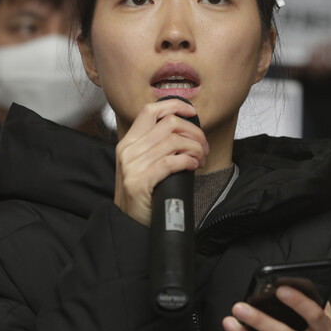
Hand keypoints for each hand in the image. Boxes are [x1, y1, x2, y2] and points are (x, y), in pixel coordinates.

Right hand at [113, 99, 207, 225]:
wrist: (129, 225)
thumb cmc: (142, 196)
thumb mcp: (141, 165)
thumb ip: (155, 147)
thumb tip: (185, 132)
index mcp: (128, 143)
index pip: (150, 110)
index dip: (174, 105)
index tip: (192, 112)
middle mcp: (128, 150)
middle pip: (168, 123)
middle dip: (194, 132)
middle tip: (203, 146)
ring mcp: (132, 166)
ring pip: (174, 141)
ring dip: (195, 148)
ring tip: (200, 159)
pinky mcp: (140, 181)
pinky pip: (171, 162)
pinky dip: (188, 160)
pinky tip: (194, 165)